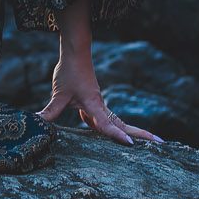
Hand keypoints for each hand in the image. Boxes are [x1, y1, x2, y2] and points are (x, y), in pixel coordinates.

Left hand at [35, 48, 164, 146]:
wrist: (76, 54)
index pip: (107, 124)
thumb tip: (36, 123)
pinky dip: (118, 130)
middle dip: (142, 135)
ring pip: (119, 123)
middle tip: (162, 144)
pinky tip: (119, 139)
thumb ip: (50, 112)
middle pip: (124, 124)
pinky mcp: (96, 105)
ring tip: (151, 143)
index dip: (117, 135)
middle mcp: (101, 107)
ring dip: (134, 132)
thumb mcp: (58, 94)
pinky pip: (109, 121)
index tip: (131, 144)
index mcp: (94, 105)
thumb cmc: (69, 72)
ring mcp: (100, 106)